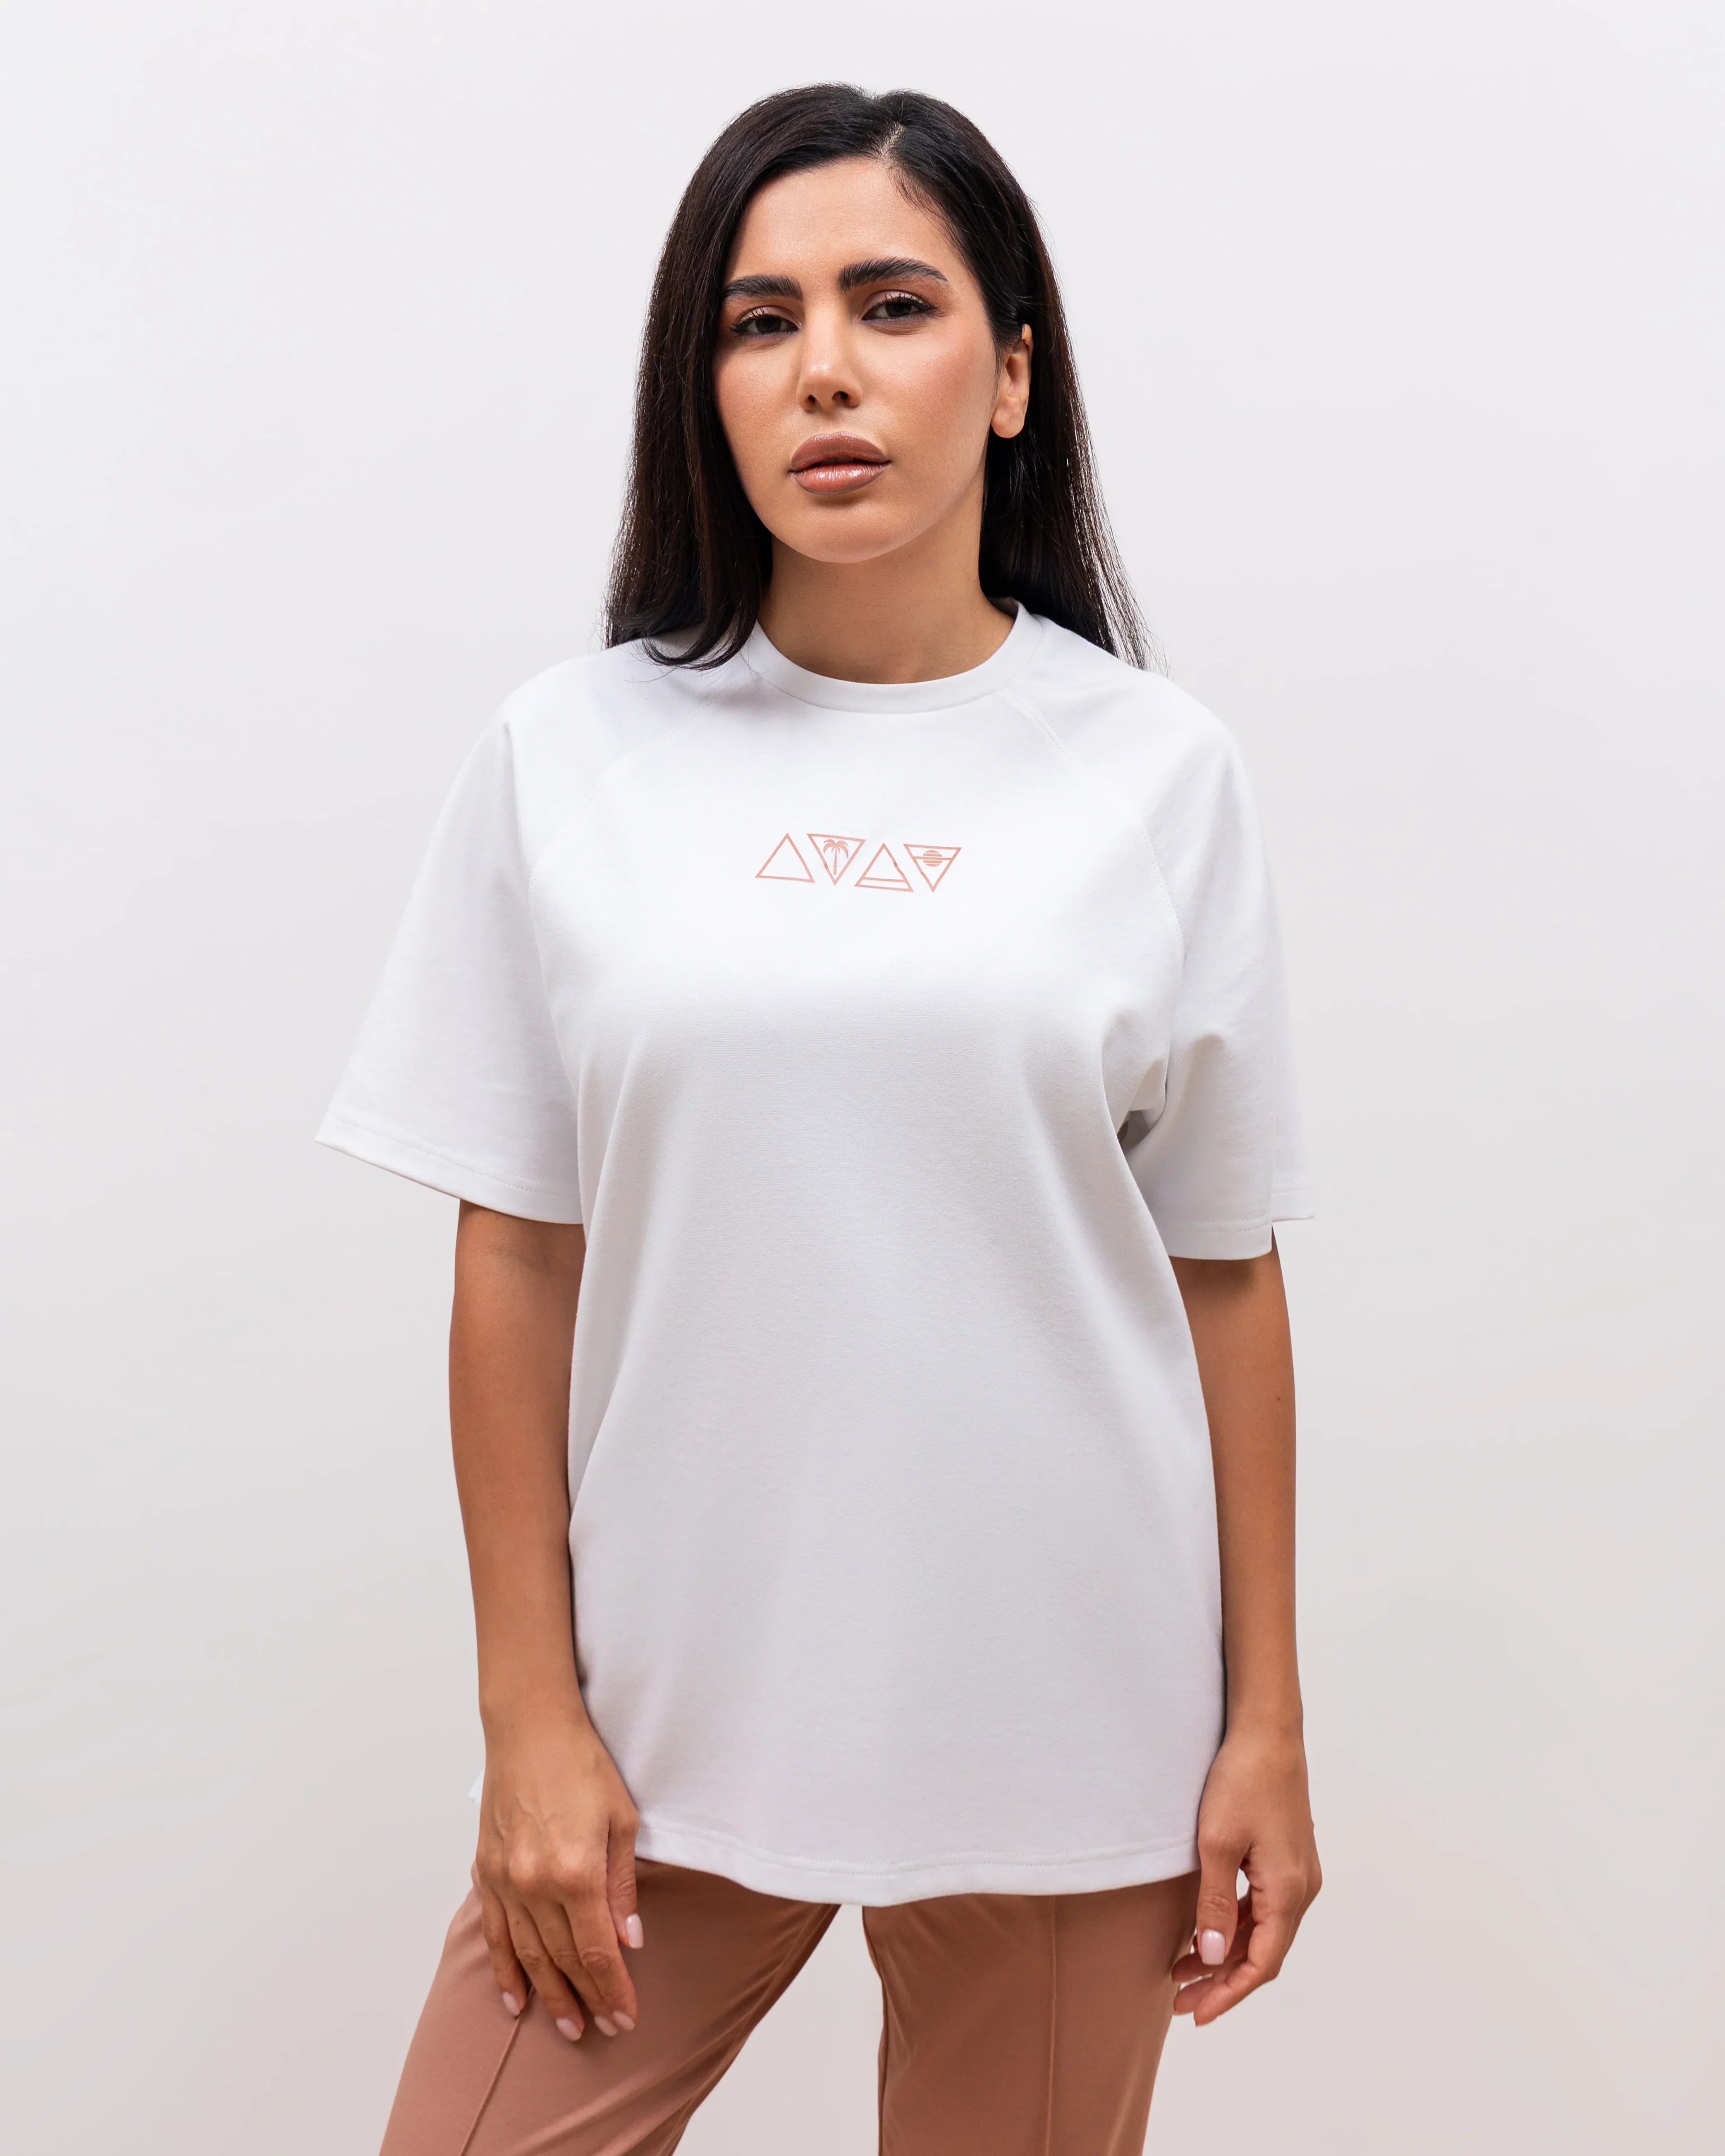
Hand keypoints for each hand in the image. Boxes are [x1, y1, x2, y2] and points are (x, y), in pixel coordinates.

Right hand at [472, 1704, 643, 2041]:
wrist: (530, 1728)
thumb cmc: (582, 1765)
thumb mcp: (621, 1820)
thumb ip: (622, 1886)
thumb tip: (630, 1940)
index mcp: (576, 1872)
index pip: (597, 1950)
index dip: (613, 1989)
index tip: (625, 2017)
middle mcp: (535, 1884)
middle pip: (562, 1959)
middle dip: (586, 1998)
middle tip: (602, 2029)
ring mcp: (505, 1880)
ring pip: (526, 1955)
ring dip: (548, 1995)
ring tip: (567, 2026)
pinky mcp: (486, 1871)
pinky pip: (494, 1934)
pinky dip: (504, 1970)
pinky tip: (516, 1999)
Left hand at [1172, 1723, 1320, 2025]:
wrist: (1267, 1731)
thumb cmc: (1242, 1781)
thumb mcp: (1218, 1844)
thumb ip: (1215, 1903)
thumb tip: (1210, 1955)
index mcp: (1289, 1892)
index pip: (1261, 1964)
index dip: (1228, 1993)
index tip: (1195, 2014)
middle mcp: (1302, 1888)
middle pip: (1263, 1952)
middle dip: (1222, 1979)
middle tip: (1180, 2000)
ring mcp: (1298, 1872)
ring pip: (1263, 1930)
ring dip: (1226, 1951)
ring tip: (1182, 1968)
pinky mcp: (1287, 1857)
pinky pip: (1264, 1906)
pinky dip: (1236, 1924)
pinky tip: (1207, 1928)